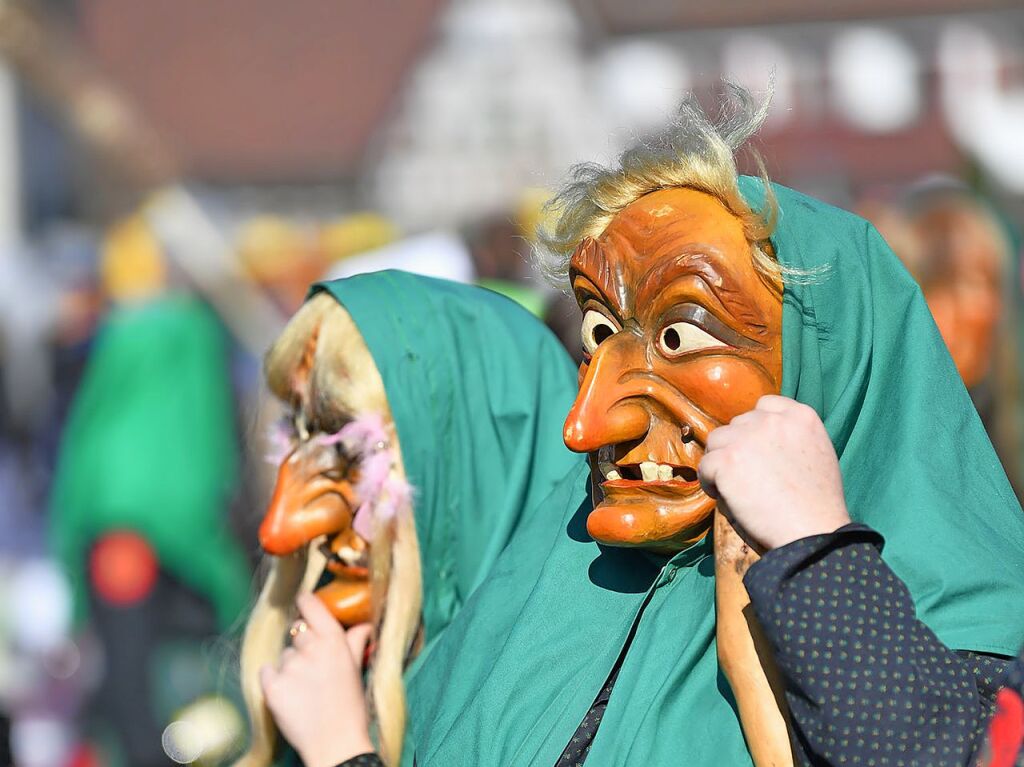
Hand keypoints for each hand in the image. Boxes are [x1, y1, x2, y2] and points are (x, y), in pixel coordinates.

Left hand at [260, 593, 374, 766]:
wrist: (336, 745)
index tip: (302, 601)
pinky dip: (273, 681)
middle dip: (303, 646)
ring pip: (283, 655)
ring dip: (290, 666)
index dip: (305, 602)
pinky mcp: (272, 686)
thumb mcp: (356, 669)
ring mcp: (291, 666)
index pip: (310, 605)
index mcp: (334, 640)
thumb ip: (355, 641)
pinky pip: (266, 672)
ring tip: (305, 689)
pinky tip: (289, 695)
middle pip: (297, 631)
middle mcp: (312, 648)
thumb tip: (362, 625)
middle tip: (313, 669)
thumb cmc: (350, 708)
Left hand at [698, 395, 850, 549]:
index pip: (765, 405)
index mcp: (800, 416)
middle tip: (746, 475)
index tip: (755, 449)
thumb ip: (792, 436)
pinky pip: (705, 465)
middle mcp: (772, 420)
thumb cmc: (817, 504)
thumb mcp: (818, 454)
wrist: (812, 531)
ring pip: (717, 440)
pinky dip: (710, 481)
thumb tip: (763, 437)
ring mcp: (747, 438)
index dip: (755, 428)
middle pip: (738, 424)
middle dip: (737, 446)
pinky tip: (726, 497)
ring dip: (721, 460)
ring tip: (734, 486)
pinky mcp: (727, 459)